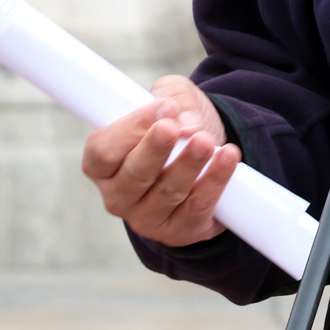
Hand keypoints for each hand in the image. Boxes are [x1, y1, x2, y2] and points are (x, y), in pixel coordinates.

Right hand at [81, 76, 239, 247]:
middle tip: (173, 129)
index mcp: (102, 165)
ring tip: (206, 142)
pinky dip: (214, 182)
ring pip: (168, 193)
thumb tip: (187, 124)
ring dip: (188, 166)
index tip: (162, 110)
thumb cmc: (177, 123)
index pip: (103, 151)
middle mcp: (118, 196)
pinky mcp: (180, 231)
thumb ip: (174, 100)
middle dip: (155, 151)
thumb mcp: (171, 98)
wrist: (210, 151)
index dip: (130, 129)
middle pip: (133, 176)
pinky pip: (197, 208)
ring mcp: (147, 218)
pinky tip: (227, 158)